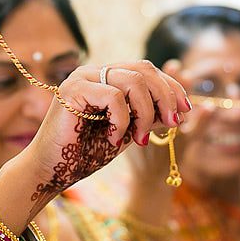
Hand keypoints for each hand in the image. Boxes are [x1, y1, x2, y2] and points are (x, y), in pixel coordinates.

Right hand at [0, 60, 191, 224]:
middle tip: (172, 123)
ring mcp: (83, 77)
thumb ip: (149, 117)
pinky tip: (114, 138)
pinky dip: (122, 120)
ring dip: (146, 113)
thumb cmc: (86, 153)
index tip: (186, 111)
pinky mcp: (73, 89)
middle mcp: (95, 71)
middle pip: (144, 69)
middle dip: (165, 97)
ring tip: (139, 139)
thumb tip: (180, 108)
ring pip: (133, 81)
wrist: (53, 171)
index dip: (171, 87)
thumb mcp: (128, 133)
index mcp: (108, 77)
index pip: (147, 70)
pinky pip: (114, 96)